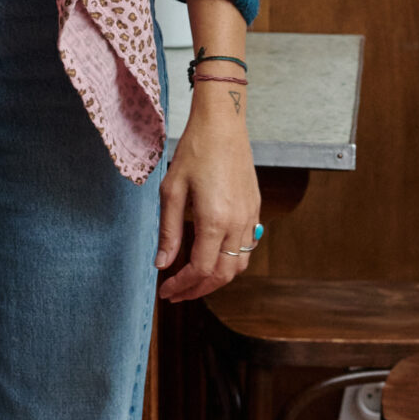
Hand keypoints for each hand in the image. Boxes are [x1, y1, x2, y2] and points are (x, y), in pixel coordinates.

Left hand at [155, 87, 260, 302]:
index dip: (182, 285)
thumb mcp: (172, 190)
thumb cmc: (194, 152)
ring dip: (216, 279)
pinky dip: (231, 262)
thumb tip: (162, 264)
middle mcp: (238, 223)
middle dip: (198, 290)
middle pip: (222, 274)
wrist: (223, 125)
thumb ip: (169, 231)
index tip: (165, 291)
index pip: (200, 269)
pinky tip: (213, 258)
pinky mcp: (255, 209)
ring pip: (239, 265)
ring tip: (193, 281)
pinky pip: (247, 248)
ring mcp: (251, 217)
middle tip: (176, 294)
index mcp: (214, 220)